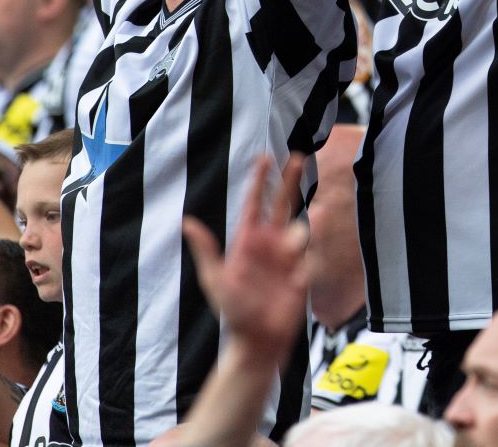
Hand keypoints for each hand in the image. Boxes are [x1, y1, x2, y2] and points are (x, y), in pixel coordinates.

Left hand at [183, 156, 308, 363]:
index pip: (255, 204)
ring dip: (302, 233)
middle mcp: (270, 243)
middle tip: (297, 156)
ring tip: (303, 242)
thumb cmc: (233, 311)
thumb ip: (206, 250)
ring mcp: (288, 256)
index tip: (265, 158)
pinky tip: (296, 283)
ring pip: (300, 229)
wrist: (258, 340)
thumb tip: (187, 222)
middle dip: (289, 181)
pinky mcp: (303, 271)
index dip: (260, 181)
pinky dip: (306, 267)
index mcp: (248, 240)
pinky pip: (311, 259)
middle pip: (282, 204)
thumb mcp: (215, 279)